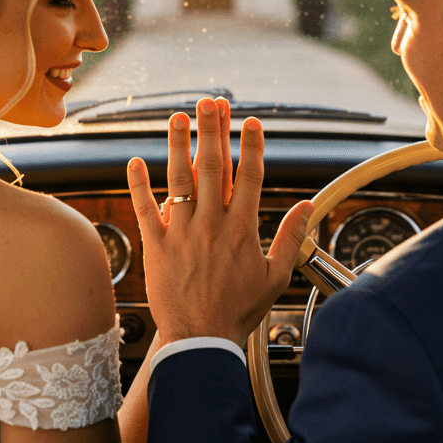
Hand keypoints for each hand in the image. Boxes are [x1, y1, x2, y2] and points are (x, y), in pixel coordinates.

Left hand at [127, 97, 312, 349]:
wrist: (200, 339)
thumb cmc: (239, 310)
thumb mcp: (275, 276)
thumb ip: (291, 237)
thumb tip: (307, 207)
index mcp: (242, 230)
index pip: (249, 177)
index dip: (250, 146)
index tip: (249, 121)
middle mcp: (212, 225)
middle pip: (213, 167)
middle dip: (212, 131)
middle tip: (211, 102)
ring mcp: (182, 233)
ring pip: (179, 180)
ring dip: (178, 145)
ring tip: (178, 117)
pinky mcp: (156, 246)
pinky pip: (145, 209)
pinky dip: (139, 184)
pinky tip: (135, 160)